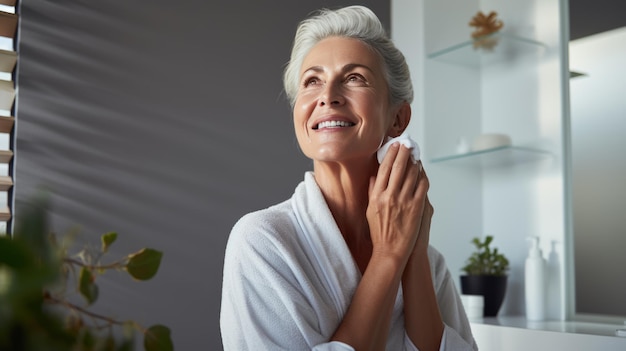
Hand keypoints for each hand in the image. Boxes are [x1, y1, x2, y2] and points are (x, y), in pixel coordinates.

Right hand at [366, 143, 428, 263]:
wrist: (389, 250)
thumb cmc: (378, 231)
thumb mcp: (369, 210)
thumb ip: (372, 191)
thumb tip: (375, 176)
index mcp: (376, 196)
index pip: (384, 169)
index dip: (391, 155)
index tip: (395, 145)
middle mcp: (389, 196)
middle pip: (398, 168)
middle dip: (404, 153)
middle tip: (407, 144)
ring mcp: (403, 201)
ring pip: (411, 175)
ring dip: (414, 162)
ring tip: (415, 156)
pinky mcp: (416, 207)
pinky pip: (422, 186)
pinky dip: (423, 176)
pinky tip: (422, 171)